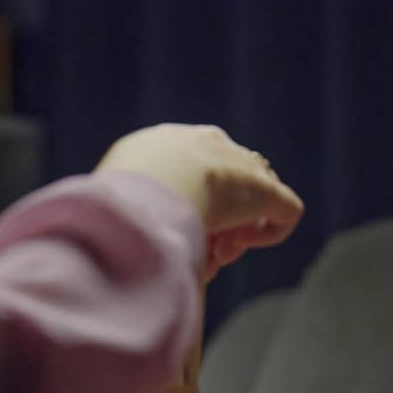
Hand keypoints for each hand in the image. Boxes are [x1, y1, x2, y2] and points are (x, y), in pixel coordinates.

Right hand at [96, 123, 303, 279]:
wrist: (149, 189)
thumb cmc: (114, 202)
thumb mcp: (107, 196)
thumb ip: (120, 207)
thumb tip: (114, 237)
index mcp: (165, 141)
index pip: (188, 167)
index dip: (184, 202)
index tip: (172, 229)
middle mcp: (206, 144)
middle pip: (222, 179)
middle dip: (214, 215)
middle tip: (197, 244)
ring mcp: (238, 165)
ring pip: (252, 195)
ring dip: (237, 227)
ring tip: (216, 251)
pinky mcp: (264, 192)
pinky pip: (285, 211)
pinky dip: (269, 233)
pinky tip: (241, 244)